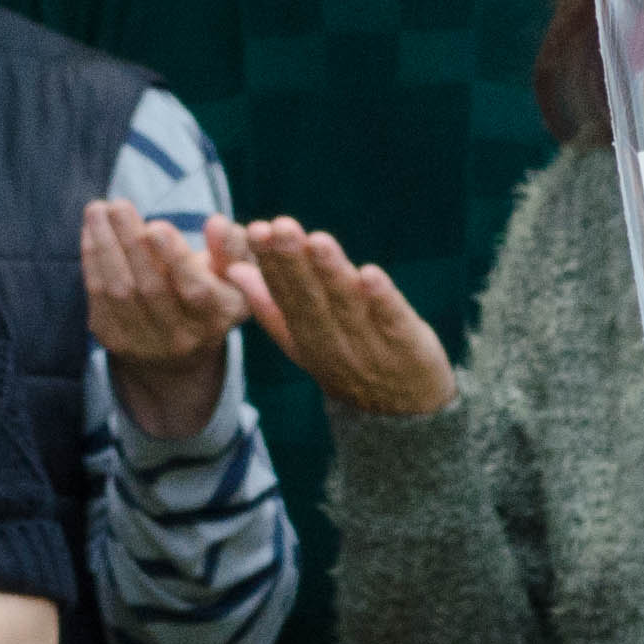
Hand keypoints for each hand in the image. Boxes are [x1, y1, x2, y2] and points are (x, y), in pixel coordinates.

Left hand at [84, 199, 247, 441]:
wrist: (181, 347)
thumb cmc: (213, 290)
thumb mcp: (236, 271)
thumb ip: (231, 245)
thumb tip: (217, 224)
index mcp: (218, 317)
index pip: (195, 291)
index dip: (174, 259)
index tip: (157, 226)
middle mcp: (183, 337)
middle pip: (151, 288)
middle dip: (132, 242)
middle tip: (118, 205)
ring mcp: (146, 343)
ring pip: (119, 291)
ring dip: (105, 247)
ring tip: (98, 209)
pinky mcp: (116, 340)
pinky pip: (98, 297)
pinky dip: (93, 260)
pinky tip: (91, 231)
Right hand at [224, 218, 453, 420]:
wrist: (406, 416)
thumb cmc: (350, 363)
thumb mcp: (305, 342)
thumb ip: (272, 307)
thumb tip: (235, 269)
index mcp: (306, 338)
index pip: (285, 296)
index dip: (270, 264)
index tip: (256, 230)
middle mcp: (334, 343)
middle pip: (311, 300)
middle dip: (294, 261)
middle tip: (280, 226)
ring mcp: (371, 346)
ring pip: (348, 306)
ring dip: (332, 272)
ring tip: (318, 240)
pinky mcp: (409, 345)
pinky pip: (393, 320)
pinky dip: (381, 299)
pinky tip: (370, 274)